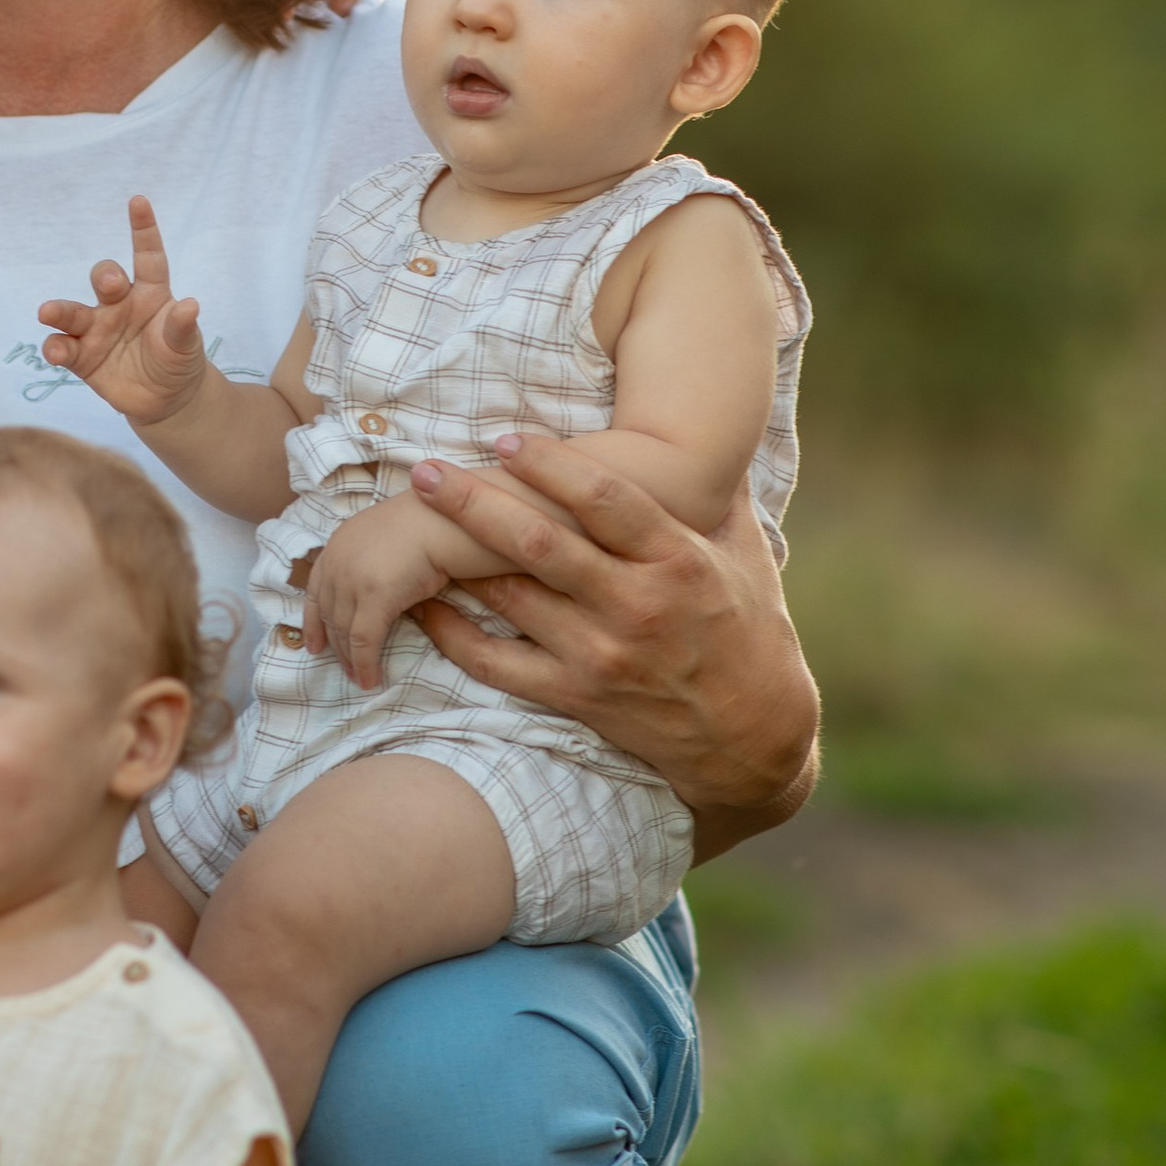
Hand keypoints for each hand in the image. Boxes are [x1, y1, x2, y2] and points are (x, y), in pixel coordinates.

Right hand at [37, 198, 209, 429]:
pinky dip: (55, 349)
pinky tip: (55, 353)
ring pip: (73, 313)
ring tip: (47, 312)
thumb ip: (182, 327)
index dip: (143, 230)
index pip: (147, 257)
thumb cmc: (178, 359)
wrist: (166, 399)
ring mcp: (96, 330)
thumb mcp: (186, 346)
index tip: (138, 201)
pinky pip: (63, 348)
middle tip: (109, 283)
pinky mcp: (81, 357)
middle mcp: (119, 305)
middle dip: (103, 276)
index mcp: (150, 294)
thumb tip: (190, 305)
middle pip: (105, 280)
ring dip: (59, 311)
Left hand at [299, 492, 468, 688]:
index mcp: (340, 542)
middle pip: (329, 614)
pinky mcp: (373, 596)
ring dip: (350, 660)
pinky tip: (370, 680)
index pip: (315, 589)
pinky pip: (363, 640)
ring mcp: (353, 577)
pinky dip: (365, 664)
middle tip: (344, 669)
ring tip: (359, 679)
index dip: (313, 621)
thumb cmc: (433, 523)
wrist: (453, 516)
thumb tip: (376, 590)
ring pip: (344, 631)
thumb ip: (372, 560)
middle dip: (335, 646)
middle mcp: (338, 559)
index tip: (314, 645)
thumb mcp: (389, 538)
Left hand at [404, 439, 820, 842]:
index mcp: (677, 560)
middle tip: (427, 471)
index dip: (551, 465)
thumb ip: (720, 494)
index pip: (606, 499)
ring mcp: (601, 655)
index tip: (505, 439)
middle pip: (540, 544)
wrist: (753, 738)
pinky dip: (455, 635)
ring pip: (512, 598)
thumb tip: (714, 427)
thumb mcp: (747, 556)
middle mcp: (636, 606)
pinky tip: (424, 606)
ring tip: (411, 524)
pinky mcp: (577, 697)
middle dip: (475, 503)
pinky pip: (499, 664)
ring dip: (456, 562)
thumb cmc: (750, 633)